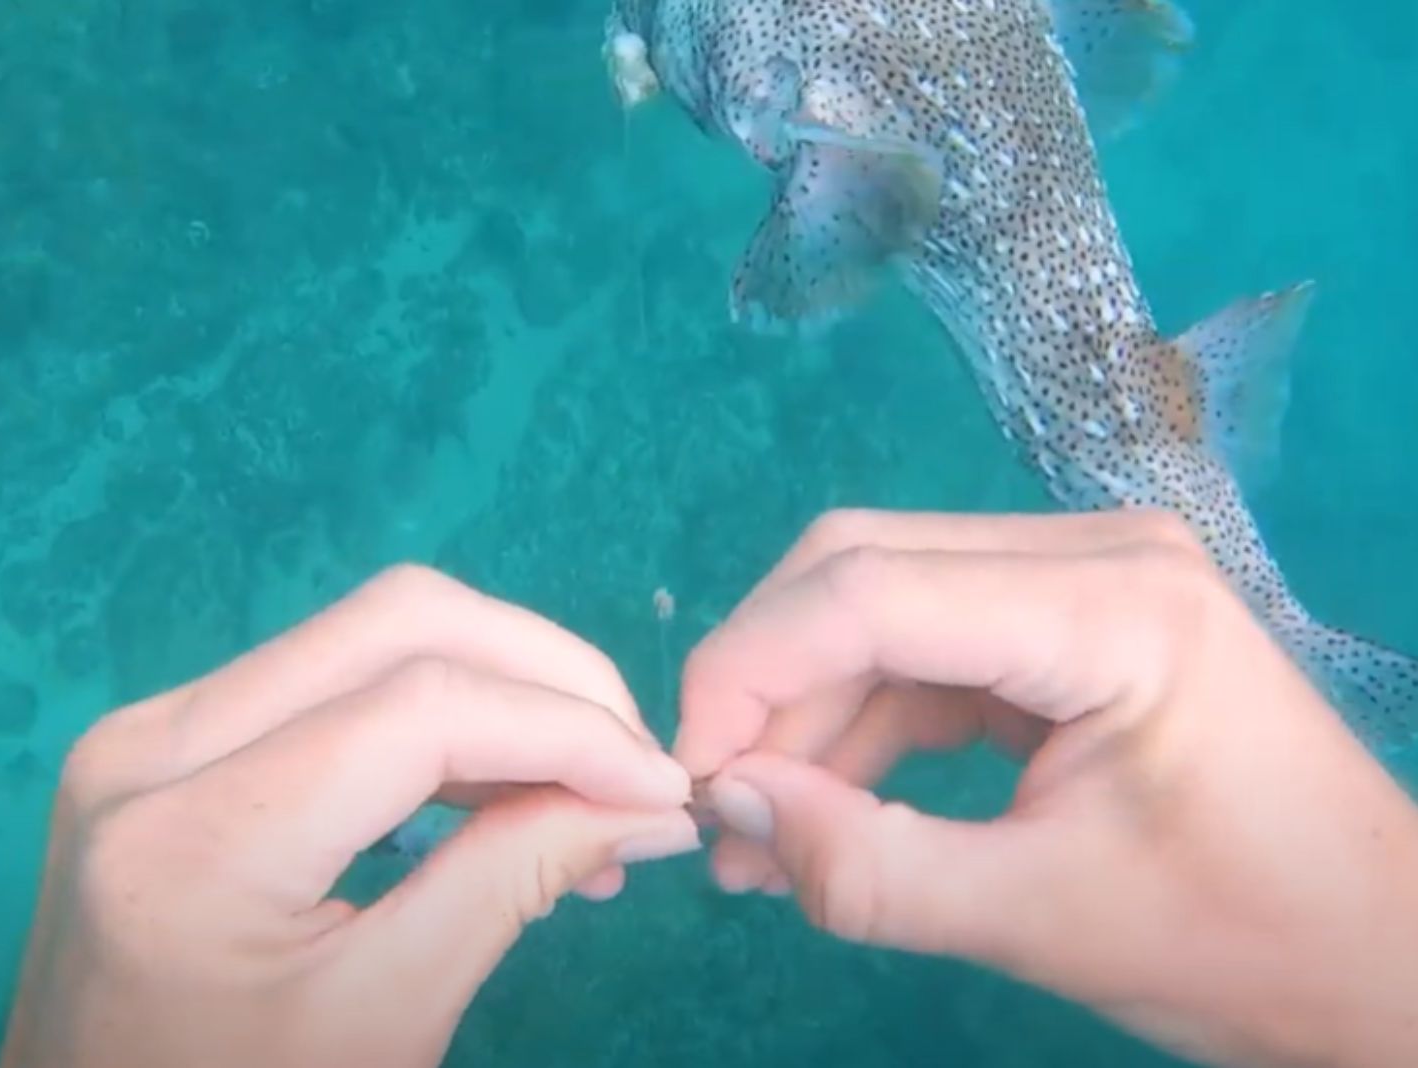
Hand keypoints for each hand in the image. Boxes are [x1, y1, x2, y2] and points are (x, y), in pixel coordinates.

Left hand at [0, 565, 698, 1067]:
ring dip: (496, 687)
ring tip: (581, 788)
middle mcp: (151, 744)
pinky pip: (326, 680)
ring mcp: (146, 732)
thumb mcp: (388, 1018)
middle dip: (544, 673)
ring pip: (366, 634)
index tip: (663, 790)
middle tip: (630, 763)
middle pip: (398, 623)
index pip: (422, 707)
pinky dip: (432, 714)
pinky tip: (498, 785)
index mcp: (195, 837)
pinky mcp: (164, 743)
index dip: (569, 729)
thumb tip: (652, 803)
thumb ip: (517, 879)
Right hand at [675, 508, 1417, 1067]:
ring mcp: (1084, 580)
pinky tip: (822, 807)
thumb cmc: (1246, 943)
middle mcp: (1093, 553)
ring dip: (805, 714)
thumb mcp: (1042, 919)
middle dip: (766, 685)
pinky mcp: (1068, 627)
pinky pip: (926, 652)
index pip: (870, 591)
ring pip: (881, 608)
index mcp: (1111, 605)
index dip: (748, 673)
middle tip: (714, 808)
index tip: (684, 780)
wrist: (1384, 961)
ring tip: (757, 840)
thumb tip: (722, 811)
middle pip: (861, 570)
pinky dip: (861, 725)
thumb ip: (867, 869)